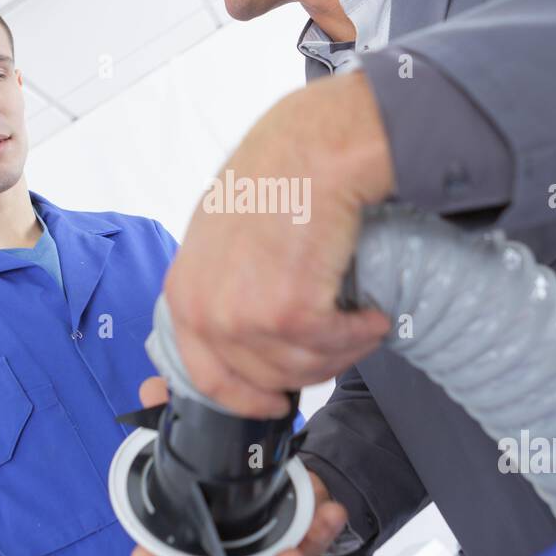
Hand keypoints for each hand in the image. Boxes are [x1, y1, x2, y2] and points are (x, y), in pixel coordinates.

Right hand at [129, 377, 350, 555]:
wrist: (281, 452)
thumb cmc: (229, 451)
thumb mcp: (204, 423)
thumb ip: (175, 406)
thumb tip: (154, 388)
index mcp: (193, 523)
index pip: (162, 550)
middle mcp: (228, 545)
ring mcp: (267, 545)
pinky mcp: (303, 534)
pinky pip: (314, 539)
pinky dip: (322, 530)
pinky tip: (331, 512)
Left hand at [164, 71, 393, 418]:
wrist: (314, 151)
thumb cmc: (277, 176)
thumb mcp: (221, 236)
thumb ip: (222, 287)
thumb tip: (248, 329)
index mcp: (184, 292)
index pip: (206, 374)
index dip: (244, 398)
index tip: (272, 404)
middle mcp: (206, 311)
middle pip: (263, 379)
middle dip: (309, 369)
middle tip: (340, 344)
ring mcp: (243, 317)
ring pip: (303, 369)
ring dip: (342, 350)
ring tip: (361, 320)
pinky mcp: (288, 314)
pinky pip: (333, 348)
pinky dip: (360, 334)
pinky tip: (371, 313)